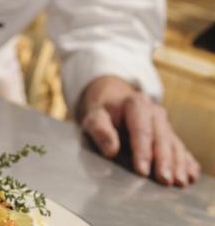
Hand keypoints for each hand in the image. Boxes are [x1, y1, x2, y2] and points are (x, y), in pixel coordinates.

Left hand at [78, 76, 200, 185]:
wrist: (114, 110)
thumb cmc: (103, 116)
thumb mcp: (94, 119)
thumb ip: (99, 131)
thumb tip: (111, 150)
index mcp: (135, 103)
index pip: (140, 129)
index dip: (142, 150)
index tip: (142, 170)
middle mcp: (154, 111)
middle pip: (161, 137)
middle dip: (163, 160)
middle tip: (164, 180)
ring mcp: (165, 123)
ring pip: (174, 144)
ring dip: (178, 164)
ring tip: (178, 182)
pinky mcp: (171, 135)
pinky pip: (181, 148)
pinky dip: (187, 162)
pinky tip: (190, 174)